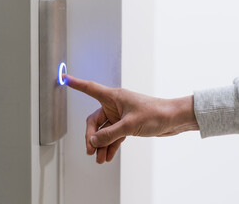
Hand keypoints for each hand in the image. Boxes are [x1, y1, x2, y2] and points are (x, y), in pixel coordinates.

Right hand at [65, 75, 198, 163]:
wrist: (173, 119)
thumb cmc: (155, 114)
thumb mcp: (129, 125)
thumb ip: (109, 134)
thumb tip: (93, 141)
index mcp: (114, 97)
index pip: (90, 88)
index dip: (77, 84)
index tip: (64, 78)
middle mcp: (116, 105)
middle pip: (95, 120)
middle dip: (92, 136)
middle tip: (91, 150)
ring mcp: (121, 116)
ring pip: (105, 131)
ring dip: (101, 144)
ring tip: (99, 159)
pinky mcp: (128, 125)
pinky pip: (114, 136)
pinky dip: (111, 146)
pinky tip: (108, 156)